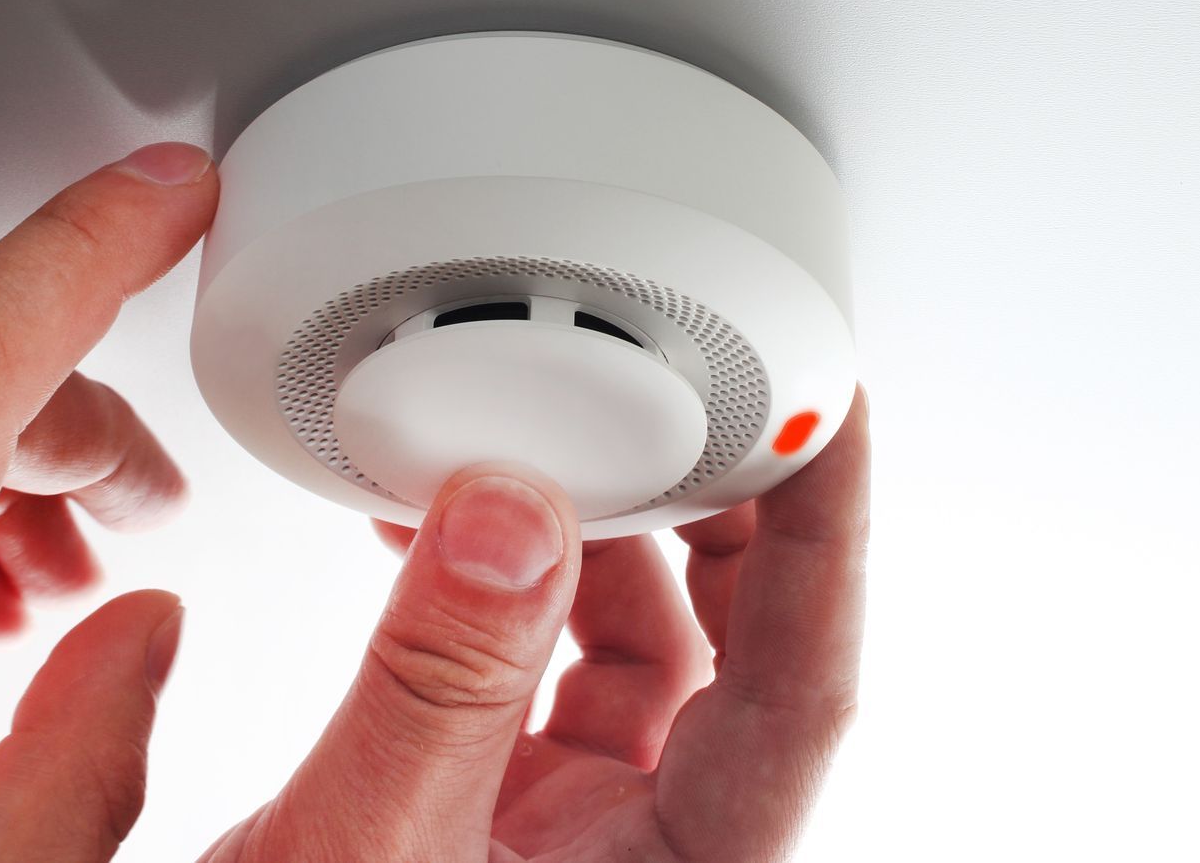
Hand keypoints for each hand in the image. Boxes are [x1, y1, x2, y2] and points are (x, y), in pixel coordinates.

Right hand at [205, 388, 868, 862]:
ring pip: (637, 644)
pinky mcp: (504, 808)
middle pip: (741, 649)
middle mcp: (648, 855)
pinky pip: (538, 662)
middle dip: (720, 504)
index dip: (832, 537)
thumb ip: (439, 687)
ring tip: (536, 435)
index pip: (800, 691)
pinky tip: (442, 525)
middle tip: (699, 383)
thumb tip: (510, 514)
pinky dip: (502, 578)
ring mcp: (579, 831)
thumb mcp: (361, 854)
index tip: (837, 409)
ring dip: (591, 530)